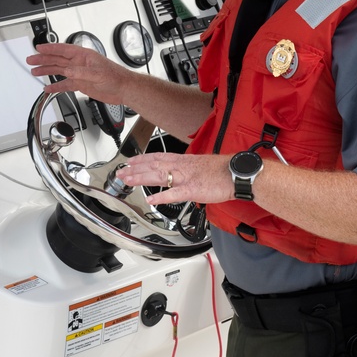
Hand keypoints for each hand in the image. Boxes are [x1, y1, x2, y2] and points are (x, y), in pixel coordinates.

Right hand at [26, 42, 132, 105]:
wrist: (123, 89)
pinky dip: (56, 86)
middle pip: (58, 59)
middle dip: (43, 59)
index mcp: (84, 56)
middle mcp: (80, 63)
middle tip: (31, 59)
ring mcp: (80, 74)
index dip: (50, 48)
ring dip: (47, 71)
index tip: (39, 47)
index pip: (63, 49)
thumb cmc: (116, 77)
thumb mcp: (97, 74)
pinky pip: (65, 84)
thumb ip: (81, 72)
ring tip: (35, 71)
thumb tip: (67, 71)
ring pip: (59, 71)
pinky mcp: (81, 84)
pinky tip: (48, 88)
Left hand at [120, 151, 234, 205]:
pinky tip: (150, 199)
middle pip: (153, 165)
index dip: (142, 158)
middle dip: (135, 168)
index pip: (158, 156)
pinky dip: (161, 196)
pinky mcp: (192, 189)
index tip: (130, 160)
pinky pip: (174, 193)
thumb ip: (188, 168)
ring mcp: (186, 177)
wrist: (236, 173)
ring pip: (159, 175)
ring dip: (141, 178)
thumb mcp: (201, 164)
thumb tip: (180, 173)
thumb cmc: (222, 170)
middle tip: (120, 172)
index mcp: (184, 160)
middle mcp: (182, 166)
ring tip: (127, 180)